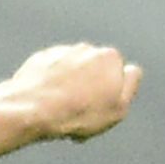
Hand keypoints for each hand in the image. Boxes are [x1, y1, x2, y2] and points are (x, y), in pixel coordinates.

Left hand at [9, 43, 141, 143]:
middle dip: (89, 89)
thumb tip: (131, 70)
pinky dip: (50, 85)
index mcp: (110, 58)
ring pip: (71, 72)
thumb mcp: (118, 109)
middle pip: (94, 72)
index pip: (120, 75)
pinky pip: (51, 73)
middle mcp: (87, 49)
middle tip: (79, 115)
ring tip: (59, 111)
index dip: (112, 96)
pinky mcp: (40, 59)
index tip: (100, 111)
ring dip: (68, 88)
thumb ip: (130, 85)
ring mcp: (62, 52)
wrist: (32, 109)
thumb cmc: (77, 113)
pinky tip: (44, 103)